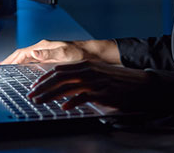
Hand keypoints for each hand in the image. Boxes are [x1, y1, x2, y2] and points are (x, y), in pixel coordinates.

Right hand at [0, 39, 118, 64]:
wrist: (94, 54)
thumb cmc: (81, 53)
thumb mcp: (65, 54)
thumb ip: (48, 53)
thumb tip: (33, 53)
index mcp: (44, 46)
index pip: (22, 52)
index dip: (11, 59)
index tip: (2, 65)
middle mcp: (44, 48)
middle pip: (22, 54)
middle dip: (11, 60)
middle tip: (1, 67)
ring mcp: (47, 53)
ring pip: (27, 58)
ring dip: (17, 62)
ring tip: (9, 68)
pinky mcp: (52, 59)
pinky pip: (34, 62)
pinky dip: (26, 65)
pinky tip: (25, 70)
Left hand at [27, 60, 173, 112]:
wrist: (142, 85)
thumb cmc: (119, 83)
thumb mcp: (98, 78)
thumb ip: (82, 82)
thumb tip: (65, 92)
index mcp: (85, 66)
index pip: (59, 70)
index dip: (44, 78)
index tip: (34, 86)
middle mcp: (87, 70)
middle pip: (58, 77)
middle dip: (42, 87)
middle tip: (31, 96)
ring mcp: (94, 80)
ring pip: (66, 85)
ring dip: (50, 95)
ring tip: (40, 102)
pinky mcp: (102, 91)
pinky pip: (82, 96)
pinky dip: (71, 102)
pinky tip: (63, 108)